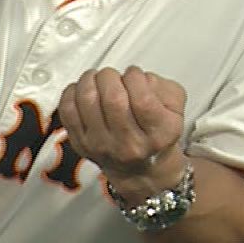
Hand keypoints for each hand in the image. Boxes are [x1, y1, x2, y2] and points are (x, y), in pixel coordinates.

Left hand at [57, 67, 186, 196]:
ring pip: (87, 101)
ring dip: (90, 80)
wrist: (141, 168)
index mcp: (157, 135)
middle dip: (111, 77)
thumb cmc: (156, 134)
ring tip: (97, 79)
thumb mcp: (176, 111)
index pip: (143, 100)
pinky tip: (82, 90)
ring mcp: (102, 145)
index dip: (135, 78)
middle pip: (113, 100)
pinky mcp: (81, 144)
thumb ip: (165, 88)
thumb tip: (138, 78)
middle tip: (113, 76)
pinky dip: (72, 92)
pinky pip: (68, 111)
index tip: (133, 74)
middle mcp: (129, 144)